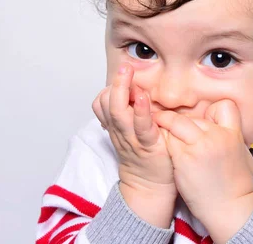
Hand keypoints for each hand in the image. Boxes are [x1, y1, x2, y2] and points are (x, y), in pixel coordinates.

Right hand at [92, 63, 176, 227]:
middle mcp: (119, 130)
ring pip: (118, 112)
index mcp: (115, 125)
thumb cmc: (146, 155)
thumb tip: (138, 88)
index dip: (111, 88)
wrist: (150, 186)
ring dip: (123, 91)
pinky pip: (141, 127)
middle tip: (124, 67)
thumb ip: (132, 110)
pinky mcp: (147, 145)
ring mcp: (131, 138)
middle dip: (115, 83)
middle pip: (107, 103)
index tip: (124, 77)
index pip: (102, 102)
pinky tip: (145, 99)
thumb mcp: (133, 130)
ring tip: (129, 74)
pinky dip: (141, 111)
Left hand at [152, 100, 252, 242]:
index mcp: (233, 134)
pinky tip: (163, 147)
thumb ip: (233, 138)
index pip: (223, 106)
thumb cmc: (238, 187)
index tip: (205, 121)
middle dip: (184, 122)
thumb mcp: (244, 155)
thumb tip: (225, 130)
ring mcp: (198, 146)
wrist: (230, 210)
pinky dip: (164, 141)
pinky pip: (168, 140)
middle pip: (194, 116)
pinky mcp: (182, 158)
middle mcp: (215, 136)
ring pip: (176, 123)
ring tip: (161, 130)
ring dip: (168, 126)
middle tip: (175, 126)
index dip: (212, 111)